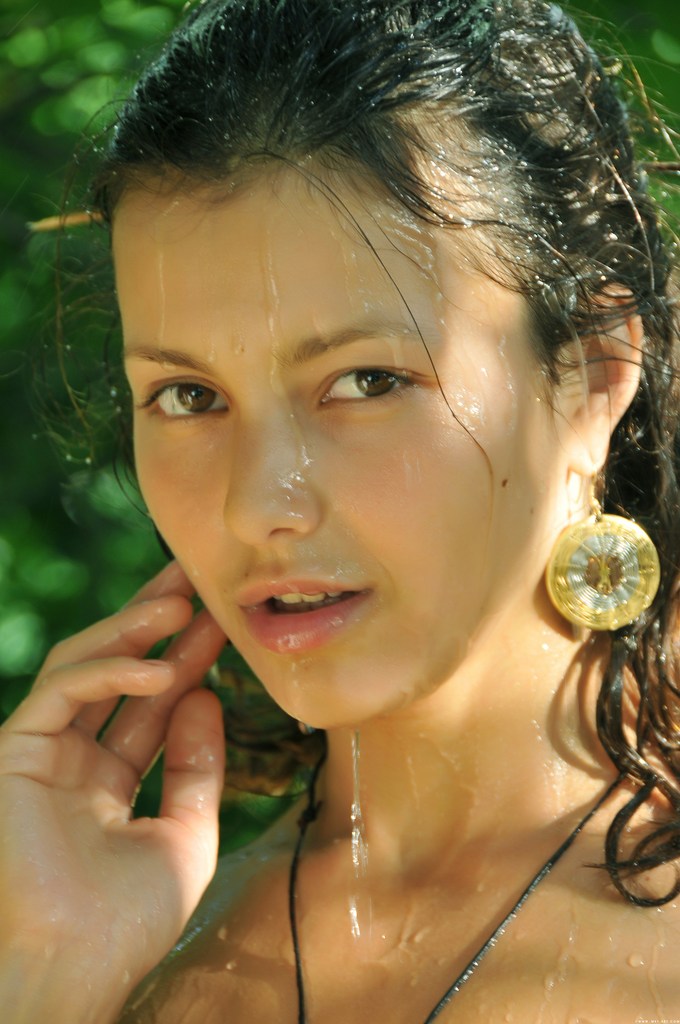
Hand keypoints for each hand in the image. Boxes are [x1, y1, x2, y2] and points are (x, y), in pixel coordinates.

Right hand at [0, 562, 226, 1019]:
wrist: (74, 970)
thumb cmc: (127, 920)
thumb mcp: (186, 832)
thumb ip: (197, 765)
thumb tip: (208, 696)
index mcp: (108, 780)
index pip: (150, 701)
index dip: (187, 658)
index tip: (225, 621)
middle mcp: (72, 758)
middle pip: (116, 668)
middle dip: (156, 620)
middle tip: (198, 578)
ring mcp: (41, 753)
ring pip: (82, 664)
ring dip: (132, 629)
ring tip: (183, 604)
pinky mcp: (15, 753)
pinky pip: (61, 691)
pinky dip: (109, 671)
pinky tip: (160, 670)